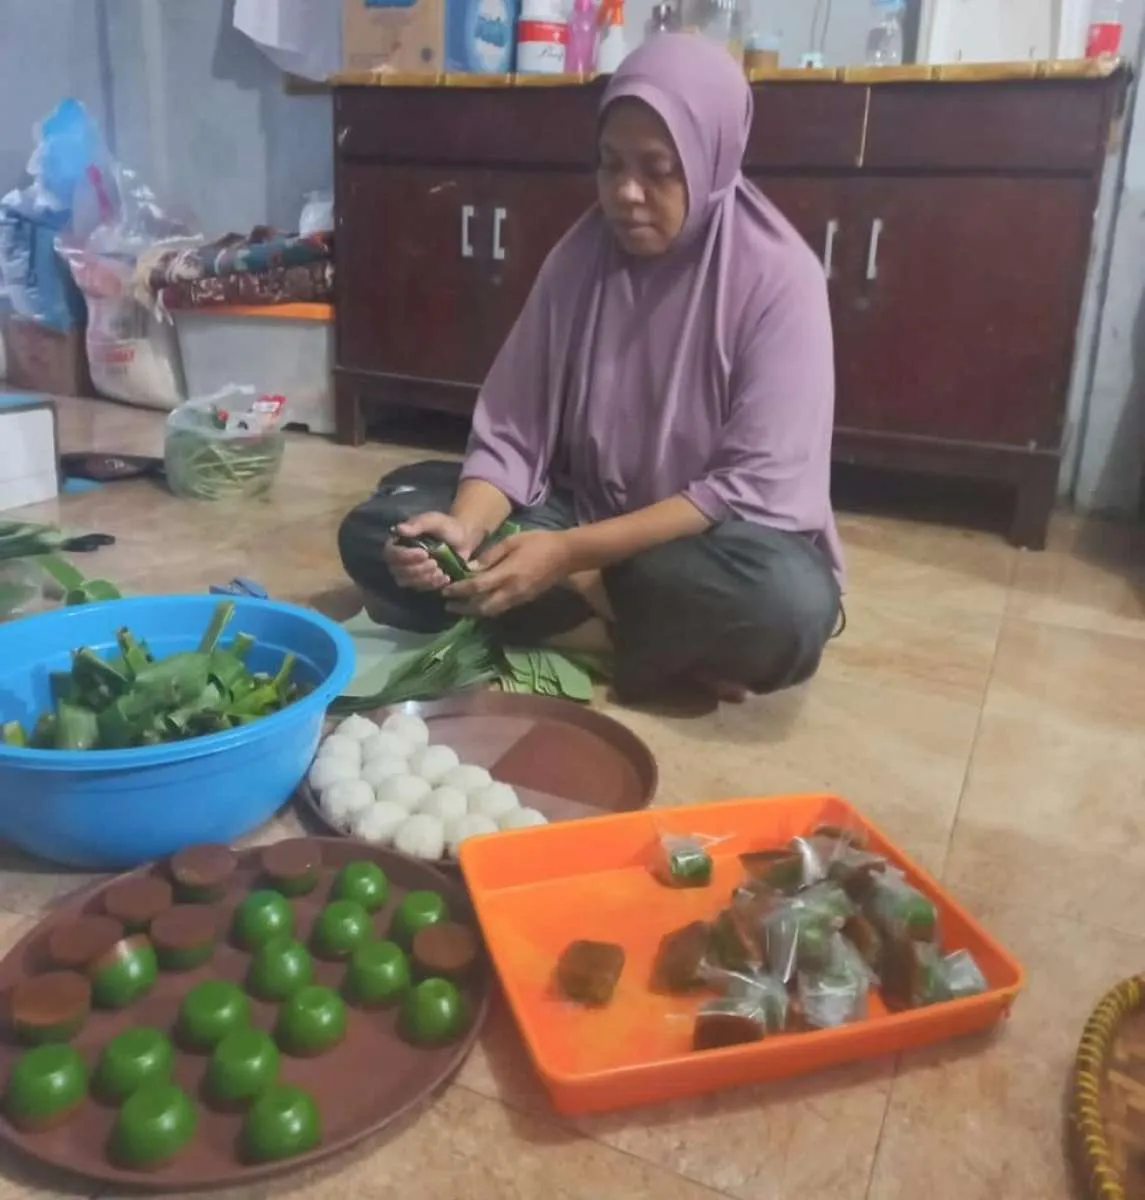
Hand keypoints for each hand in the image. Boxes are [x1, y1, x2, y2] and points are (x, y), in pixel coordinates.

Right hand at [383, 512, 478, 592]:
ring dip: (424, 578)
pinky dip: (433, 584)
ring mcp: (409, 571)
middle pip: (398, 571)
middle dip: (417, 569)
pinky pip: (421, 588)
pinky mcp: (420, 581)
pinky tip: (445, 577)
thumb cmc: (445, 527)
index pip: (391, 553)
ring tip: (440, 570)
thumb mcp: (433, 521)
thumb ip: (418, 524)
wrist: (462, 539)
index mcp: (399, 541)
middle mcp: (399, 558)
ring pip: (407, 582)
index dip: (405, 556)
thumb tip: (399, 529)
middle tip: (434, 562)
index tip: (424, 553)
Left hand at [444, 531, 572, 616]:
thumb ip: (490, 556)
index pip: (477, 586)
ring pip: (492, 611)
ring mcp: (519, 598)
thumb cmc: (539, 542)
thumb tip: (470, 567)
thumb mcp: (512, 541)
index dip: (459, 590)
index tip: (446, 590)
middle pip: (482, 606)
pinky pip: (501, 608)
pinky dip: (487, 608)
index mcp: (506, 573)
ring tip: (460, 607)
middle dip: (463, 608)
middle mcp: (511, 590)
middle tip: (448, 605)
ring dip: (474, 611)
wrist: (566, 555)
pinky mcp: (525, 600)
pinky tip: (480, 603)